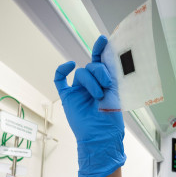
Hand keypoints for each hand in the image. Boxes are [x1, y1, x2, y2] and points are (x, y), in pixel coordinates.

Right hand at [54, 35, 125, 176]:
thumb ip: (110, 74)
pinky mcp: (68, 97)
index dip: (100, 50)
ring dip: (91, 81)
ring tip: (98, 95)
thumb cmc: (111, 118)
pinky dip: (62, 71)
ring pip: (81, 73)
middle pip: (91, 67)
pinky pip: (60, 80)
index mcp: (103, 83)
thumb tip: (106, 55)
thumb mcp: (116, 92)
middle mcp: (91, 85)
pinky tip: (69, 66)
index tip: (103, 40)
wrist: (101, 135)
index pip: (100, 63)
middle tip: (106, 85)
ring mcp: (78, 91)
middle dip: (99, 73)